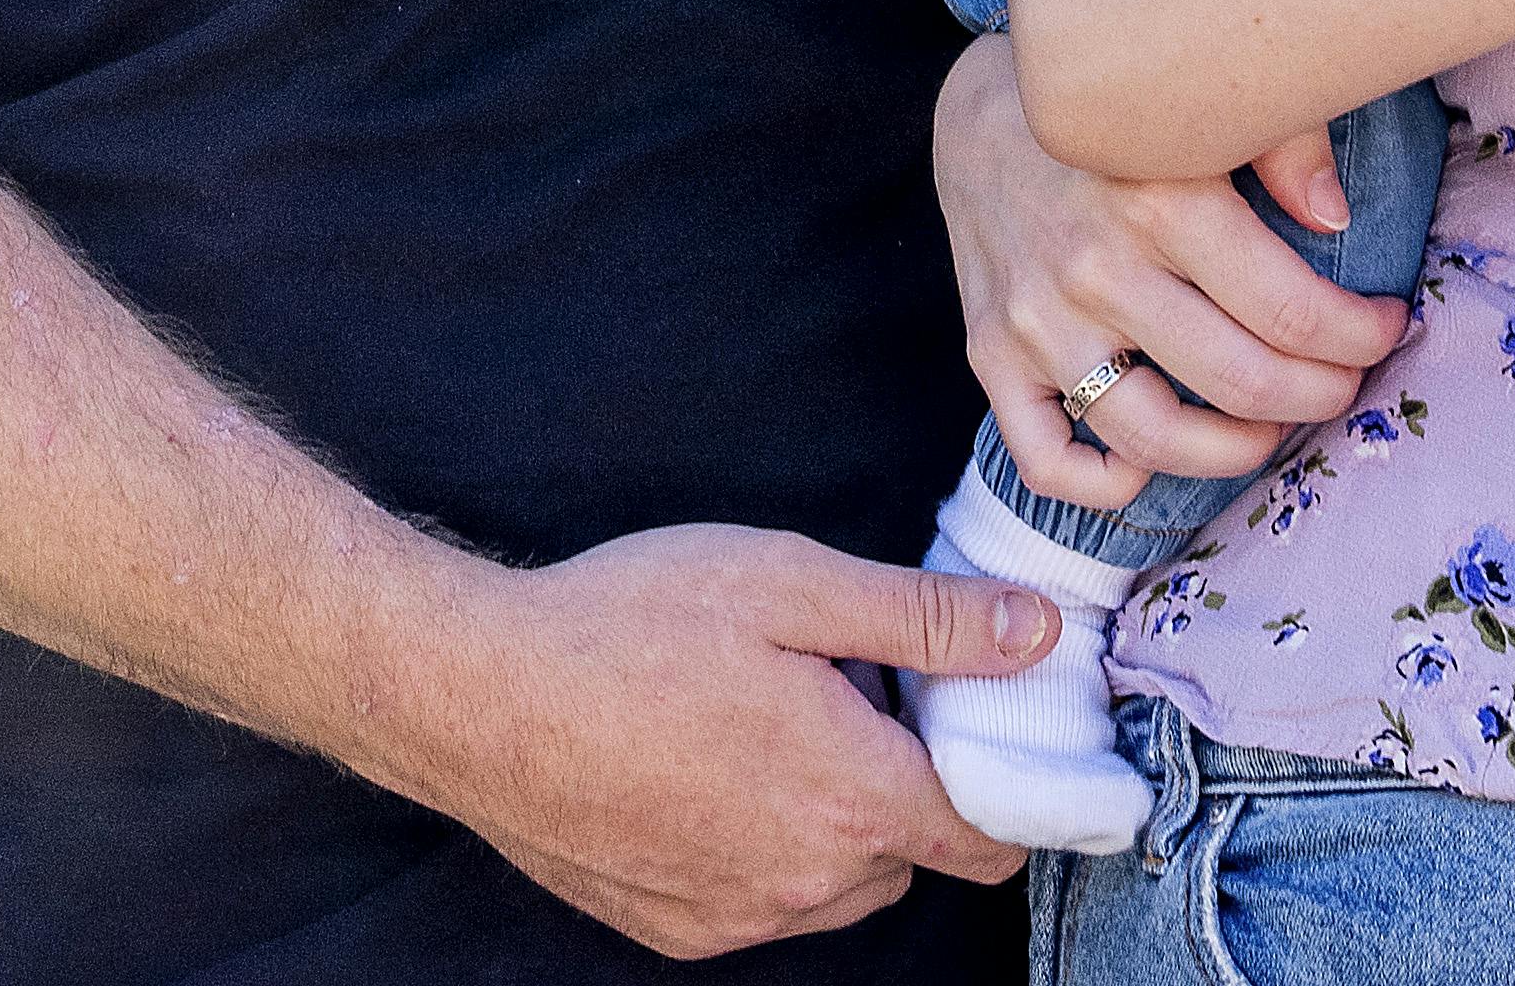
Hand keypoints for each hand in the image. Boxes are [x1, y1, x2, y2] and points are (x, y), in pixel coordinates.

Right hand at [396, 524, 1048, 953]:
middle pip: (914, 852)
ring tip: (762, 723)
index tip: (977, 720)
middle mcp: (809, 882)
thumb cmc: (627, 623)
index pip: (993, 833)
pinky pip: (762, 899)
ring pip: (838, 881)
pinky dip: (761, 847)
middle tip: (842, 690)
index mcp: (856, 796)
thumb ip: (927, 619)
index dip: (1006, 777)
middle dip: (904, 781)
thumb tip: (1038, 634)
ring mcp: (739, 916)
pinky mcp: (679, 929)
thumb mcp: (792, 584)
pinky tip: (704, 769)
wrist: (477, 696)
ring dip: (831, 818)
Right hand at [934, 35, 1401, 505]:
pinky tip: (1152, 458)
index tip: (1387, 327)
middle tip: (1344, 380)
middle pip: (1242, 383)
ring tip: (1272, 425)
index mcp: (1162, 198)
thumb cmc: (1116, 107)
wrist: (980, 105)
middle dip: (1321, 395)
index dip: (1362, 336)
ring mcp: (1037, 320)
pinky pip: (1046, 459)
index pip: (1292, 310)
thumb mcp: (1202, 96)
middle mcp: (1096, 268)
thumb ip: (1283, 142)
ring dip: (1238, 450)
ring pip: (1154, 437)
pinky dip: (1108, 483)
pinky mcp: (990, 354)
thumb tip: (1337, 216)